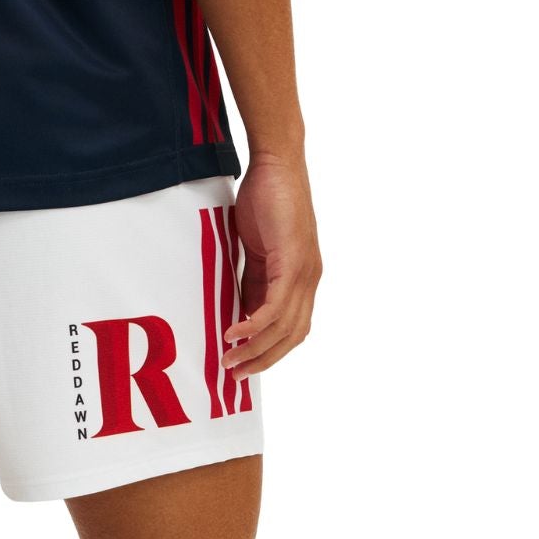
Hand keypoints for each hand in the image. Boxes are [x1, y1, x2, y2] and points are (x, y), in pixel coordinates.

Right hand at [223, 152, 322, 376]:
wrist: (277, 163)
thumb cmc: (265, 200)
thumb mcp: (256, 252)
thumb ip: (252, 282)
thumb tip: (240, 312)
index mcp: (302, 279)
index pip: (291, 329)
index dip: (269, 352)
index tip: (244, 366)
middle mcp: (310, 279)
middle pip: (291, 336)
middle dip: (262, 360)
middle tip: (234, 374)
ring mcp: (304, 271)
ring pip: (283, 327)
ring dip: (254, 349)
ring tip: (229, 360)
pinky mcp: (293, 261)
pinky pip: (274, 307)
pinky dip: (253, 326)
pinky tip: (233, 334)